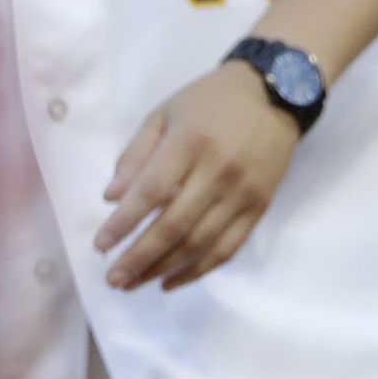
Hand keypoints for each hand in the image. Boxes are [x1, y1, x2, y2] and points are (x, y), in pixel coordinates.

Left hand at [94, 63, 302, 290]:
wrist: (277, 94)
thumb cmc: (210, 101)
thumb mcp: (165, 113)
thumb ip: (136, 154)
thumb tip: (111, 199)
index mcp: (190, 141)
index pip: (152, 192)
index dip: (124, 223)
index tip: (100, 245)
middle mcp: (219, 170)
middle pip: (174, 226)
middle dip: (139, 257)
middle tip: (113, 278)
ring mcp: (243, 193)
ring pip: (199, 244)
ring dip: (163, 269)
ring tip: (133, 284)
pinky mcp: (259, 208)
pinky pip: (227, 249)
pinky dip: (197, 271)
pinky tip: (170, 282)